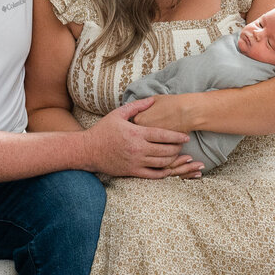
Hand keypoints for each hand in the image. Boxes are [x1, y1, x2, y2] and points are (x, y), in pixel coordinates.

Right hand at [85, 98, 201, 178]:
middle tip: (183, 145)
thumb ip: (137, 106)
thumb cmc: (103, 130)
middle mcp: (137, 149)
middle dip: (177, 148)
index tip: (186, 136)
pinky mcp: (131, 172)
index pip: (162, 135)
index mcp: (136, 133)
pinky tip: (168, 168)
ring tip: (177, 154)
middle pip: (165, 150)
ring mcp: (135, 162)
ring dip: (173, 159)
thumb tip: (152, 100)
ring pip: (161, 163)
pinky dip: (163, 173)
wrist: (87, 150)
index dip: (177, 136)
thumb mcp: (118, 113)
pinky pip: (152, 175)